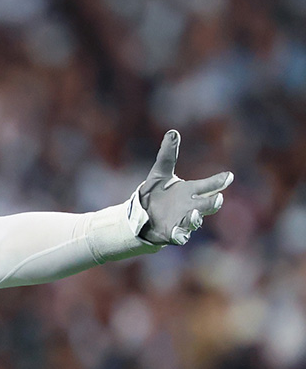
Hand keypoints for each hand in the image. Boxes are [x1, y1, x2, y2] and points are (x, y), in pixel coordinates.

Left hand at [137, 130, 232, 245]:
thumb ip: (167, 154)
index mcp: (190, 191)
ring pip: (195, 220)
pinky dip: (180, 234)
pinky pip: (179, 236)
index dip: (218, 181)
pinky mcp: (172, 233)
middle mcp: (191, 206)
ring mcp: (183, 221)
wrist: (140, 215)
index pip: (208, 185)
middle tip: (218, 198)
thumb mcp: (159, 173)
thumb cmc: (155, 194)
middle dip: (213, 202)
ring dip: (196, 217)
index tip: (228, 176)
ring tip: (195, 212)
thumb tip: (172, 132)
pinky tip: (178, 231)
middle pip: (207, 204)